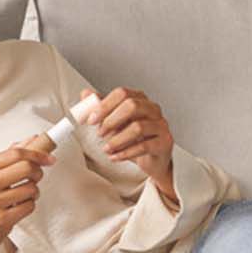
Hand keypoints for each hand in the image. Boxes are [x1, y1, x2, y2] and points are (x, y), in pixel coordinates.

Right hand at [0, 137, 55, 252]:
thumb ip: (7, 156)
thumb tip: (33, 139)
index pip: (16, 153)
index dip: (37, 153)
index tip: (49, 158)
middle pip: (26, 167)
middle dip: (38, 172)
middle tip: (36, 176)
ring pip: (31, 188)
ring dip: (34, 192)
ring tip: (24, 195)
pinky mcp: (0, 219)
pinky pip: (29, 206)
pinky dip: (29, 206)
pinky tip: (19, 207)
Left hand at [80, 87, 177, 203]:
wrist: (152, 159)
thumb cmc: (134, 138)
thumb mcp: (115, 122)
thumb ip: (101, 107)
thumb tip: (86, 94)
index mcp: (140, 99)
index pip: (122, 93)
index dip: (104, 105)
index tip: (91, 119)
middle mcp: (153, 109)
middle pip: (132, 105)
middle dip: (111, 120)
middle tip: (99, 133)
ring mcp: (161, 125)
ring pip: (138, 127)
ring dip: (117, 139)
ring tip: (106, 148)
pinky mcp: (165, 142)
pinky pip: (144, 146)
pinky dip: (125, 153)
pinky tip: (115, 157)